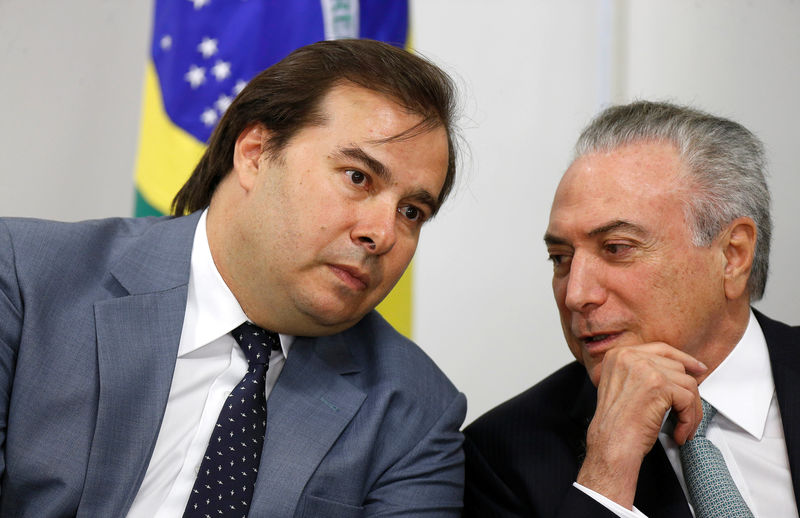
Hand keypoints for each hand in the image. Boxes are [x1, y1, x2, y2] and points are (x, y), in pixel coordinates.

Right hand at [576, 342, 706, 508]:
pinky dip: (689, 420)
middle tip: (689, 414)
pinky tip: (679, 433)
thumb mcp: (622, 387)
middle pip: (677, 367)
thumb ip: (642, 372)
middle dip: (687, 393)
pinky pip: (688, 400)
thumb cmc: (616, 424)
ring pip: (687, 384)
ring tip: (683, 428)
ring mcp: (645, 369)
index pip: (660, 349)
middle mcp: (629, 357)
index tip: (697, 368)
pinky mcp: (659, 385)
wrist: (611, 444)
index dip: (683, 358)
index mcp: (618, 355)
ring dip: (691, 410)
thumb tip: (678, 370)